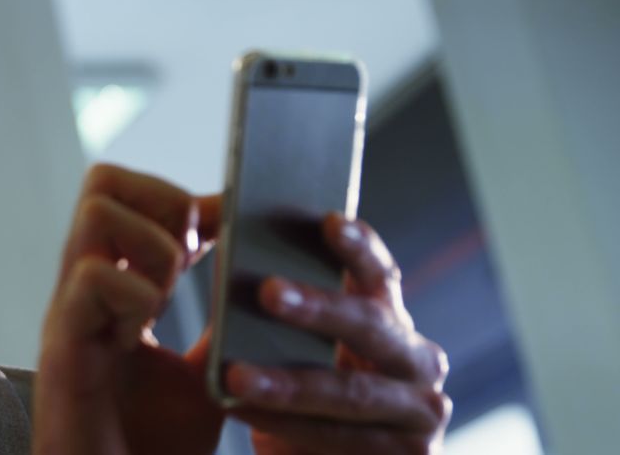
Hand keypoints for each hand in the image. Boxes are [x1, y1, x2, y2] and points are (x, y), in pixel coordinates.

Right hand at [34, 164, 223, 454]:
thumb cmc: (154, 441)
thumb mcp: (206, 372)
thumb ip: (220, 325)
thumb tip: (254, 277)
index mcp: (115, 285)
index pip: (129, 194)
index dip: (181, 197)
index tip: (223, 226)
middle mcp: (85, 286)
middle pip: (103, 180)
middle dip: (161, 201)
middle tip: (190, 254)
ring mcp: (70, 309)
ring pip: (96, 212)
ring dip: (151, 245)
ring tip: (168, 295)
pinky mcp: (63, 343)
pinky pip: (92, 278)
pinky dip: (134, 296)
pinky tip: (141, 335)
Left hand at [226, 214, 451, 453]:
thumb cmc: (308, 403)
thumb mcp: (302, 355)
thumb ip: (284, 318)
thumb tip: (231, 264)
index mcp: (391, 322)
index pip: (379, 276)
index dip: (359, 247)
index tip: (328, 218)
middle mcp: (418, 361)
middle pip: (371, 326)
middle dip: (318, 308)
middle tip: (267, 291)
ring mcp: (421, 413)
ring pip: (350, 393)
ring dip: (289, 383)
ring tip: (235, 374)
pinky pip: (341, 439)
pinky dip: (287, 426)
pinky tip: (243, 413)